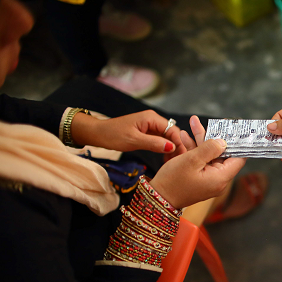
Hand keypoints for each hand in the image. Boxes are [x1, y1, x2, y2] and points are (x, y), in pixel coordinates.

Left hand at [71, 110, 189, 155]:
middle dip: (177, 147)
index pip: (173, 130)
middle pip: (172, 134)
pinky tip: (164, 158)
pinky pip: (160, 140)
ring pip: (167, 138)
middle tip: (178, 162)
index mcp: (151, 118)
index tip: (182, 157)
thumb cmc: (113, 135)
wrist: (98, 134)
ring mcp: (151, 127)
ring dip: (171, 149)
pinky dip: (164, 149)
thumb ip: (153, 143)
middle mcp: (153, 120)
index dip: (179, 143)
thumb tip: (172, 147)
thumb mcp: (134, 140)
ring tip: (171, 162)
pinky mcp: (147, 133)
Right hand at [149, 120, 245, 207]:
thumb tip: (223, 142)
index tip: (234, 130)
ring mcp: (209, 179)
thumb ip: (210, 148)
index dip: (237, 144)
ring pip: (210, 156)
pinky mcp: (200, 178)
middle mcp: (218, 180)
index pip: (239, 159)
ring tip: (193, 122)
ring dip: (201, 140)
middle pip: (222, 155)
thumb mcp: (192, 160)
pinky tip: (185, 136)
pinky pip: (201, 161)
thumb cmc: (173, 182)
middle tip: (212, 122)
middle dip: (214, 137)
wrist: (158, 198)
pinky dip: (195, 149)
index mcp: (221, 177)